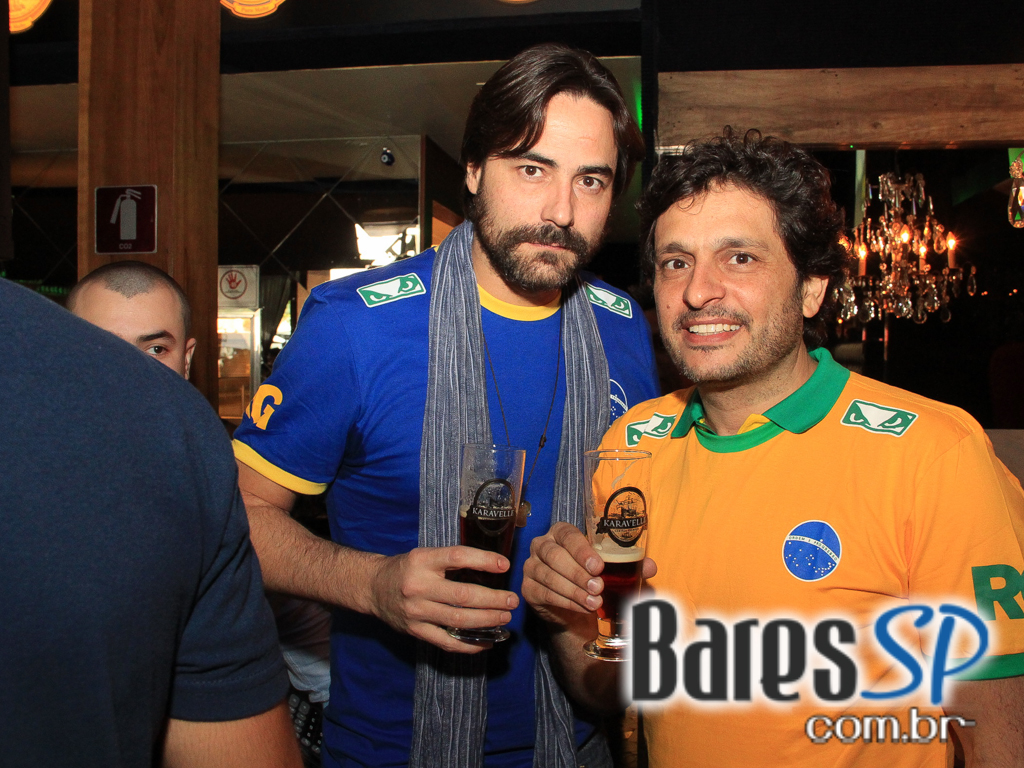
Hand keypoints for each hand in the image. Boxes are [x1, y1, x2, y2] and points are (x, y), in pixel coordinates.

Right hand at [369, 546, 518, 653]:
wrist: (374, 588)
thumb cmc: (407, 569)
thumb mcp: (425, 555)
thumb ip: (452, 561)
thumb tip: (494, 566)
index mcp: (422, 561)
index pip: (457, 557)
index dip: (483, 560)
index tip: (504, 565)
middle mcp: (418, 586)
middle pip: (463, 595)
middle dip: (493, 599)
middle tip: (512, 600)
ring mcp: (416, 611)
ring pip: (458, 620)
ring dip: (487, 621)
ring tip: (505, 617)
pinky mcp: (416, 631)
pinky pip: (447, 642)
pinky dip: (470, 645)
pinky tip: (487, 642)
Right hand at [523, 522, 656, 626]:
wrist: (576, 608)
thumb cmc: (593, 579)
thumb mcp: (613, 571)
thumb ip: (631, 566)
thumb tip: (650, 566)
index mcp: (561, 533)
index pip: (567, 534)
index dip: (582, 550)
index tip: (598, 566)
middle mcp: (542, 545)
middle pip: (554, 555)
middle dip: (578, 573)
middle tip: (598, 587)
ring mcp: (532, 566)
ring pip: (548, 575)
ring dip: (573, 590)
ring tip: (594, 602)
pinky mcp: (528, 588)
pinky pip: (544, 593)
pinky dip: (565, 602)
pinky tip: (582, 607)